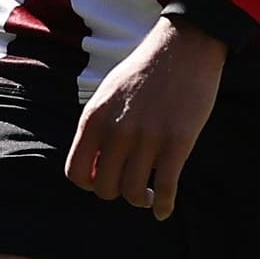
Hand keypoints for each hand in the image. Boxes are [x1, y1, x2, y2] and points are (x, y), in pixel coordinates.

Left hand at [66, 18, 224, 215]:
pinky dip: (164, 206)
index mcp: (93, 119)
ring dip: (141, 200)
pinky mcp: (178, 142)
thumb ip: (97, 127)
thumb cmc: (145, 71)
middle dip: (117, 192)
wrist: (183, 47)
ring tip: (148, 196)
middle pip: (104, 188)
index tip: (103, 180)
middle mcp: (116, 131)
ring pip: (134, 192)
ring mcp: (147, 138)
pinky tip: (164, 211)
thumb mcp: (107, 94)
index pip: (75, 172)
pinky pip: (167, 188)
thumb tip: (91, 163)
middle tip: (130, 186)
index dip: (88, 184)